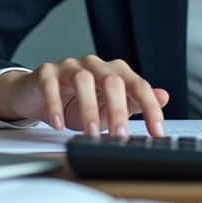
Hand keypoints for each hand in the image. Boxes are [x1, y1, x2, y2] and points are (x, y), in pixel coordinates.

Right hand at [0, 56, 169, 137]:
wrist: (38, 96)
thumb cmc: (75, 103)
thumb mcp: (108, 108)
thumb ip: (134, 103)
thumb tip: (164, 97)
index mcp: (114, 72)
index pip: (138, 85)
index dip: (150, 108)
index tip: (157, 132)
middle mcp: (94, 65)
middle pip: (112, 81)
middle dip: (119, 111)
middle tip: (120, 137)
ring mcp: (69, 66)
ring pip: (83, 80)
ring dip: (89, 109)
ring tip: (91, 133)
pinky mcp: (46, 73)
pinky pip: (51, 85)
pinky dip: (55, 106)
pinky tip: (59, 125)